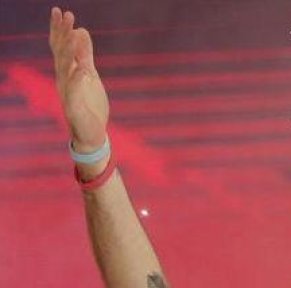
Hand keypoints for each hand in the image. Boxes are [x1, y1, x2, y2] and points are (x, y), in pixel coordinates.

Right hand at [49, 7, 108, 153]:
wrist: (91, 133)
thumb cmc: (88, 103)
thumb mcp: (90, 74)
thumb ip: (85, 54)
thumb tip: (82, 31)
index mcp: (67, 72)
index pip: (60, 47)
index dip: (59, 29)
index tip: (60, 11)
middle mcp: (63, 80)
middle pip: (60, 54)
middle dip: (62, 33)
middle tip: (66, 14)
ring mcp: (67, 94)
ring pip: (65, 70)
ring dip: (69, 52)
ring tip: (73, 35)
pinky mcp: (74, 109)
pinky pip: (74, 94)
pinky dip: (77, 81)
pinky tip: (81, 70)